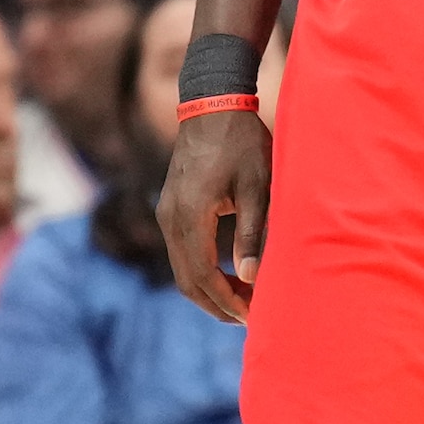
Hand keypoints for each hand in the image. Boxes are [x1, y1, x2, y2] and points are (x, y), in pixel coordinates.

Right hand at [159, 106, 268, 321]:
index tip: (252, 315)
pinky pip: (181, 252)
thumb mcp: (256, 187)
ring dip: (209, 290)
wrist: (212, 105)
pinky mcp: (170, 208)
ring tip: (242, 301)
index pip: (204, 275)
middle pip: (187, 281)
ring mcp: (166, 213)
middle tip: (249, 318)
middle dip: (216, 304)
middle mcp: (171, 218)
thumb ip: (252, 234)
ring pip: (182, 269)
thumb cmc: (241, 142)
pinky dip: (202, 272)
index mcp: (191, 214)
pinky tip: (229, 274)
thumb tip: (250, 278)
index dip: (227, 300)